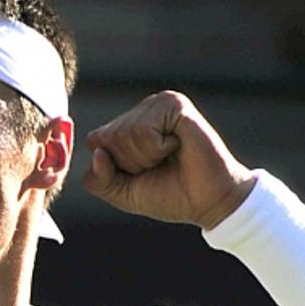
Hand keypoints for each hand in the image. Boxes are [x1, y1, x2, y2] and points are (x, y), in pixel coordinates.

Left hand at [83, 90, 254, 228]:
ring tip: (169, 156)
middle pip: (108, 138)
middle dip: (132, 163)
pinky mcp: (174, 104)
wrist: (209, 201)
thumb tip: (97, 152)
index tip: (142, 173)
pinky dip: (158, 148)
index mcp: (127, 127)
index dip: (114, 167)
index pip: (96, 141)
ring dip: (146, 157)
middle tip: (160, 166)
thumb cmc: (169, 195)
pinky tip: (177, 146)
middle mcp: (141, 111)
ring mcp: (158, 104)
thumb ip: (98, 179)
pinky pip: (144, 130)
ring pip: (124, 133)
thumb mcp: (123, 194)